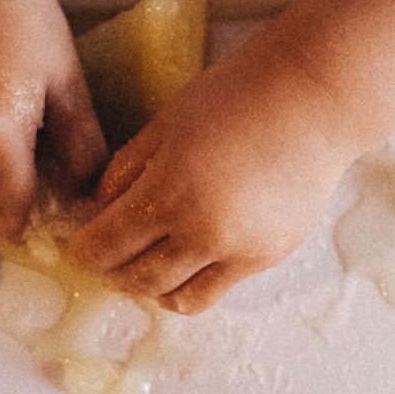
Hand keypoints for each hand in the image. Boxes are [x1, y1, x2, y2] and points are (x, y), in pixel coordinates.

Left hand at [61, 46, 367, 313]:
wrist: (314, 100)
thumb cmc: (237, 96)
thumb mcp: (165, 123)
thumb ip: (126, 170)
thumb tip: (101, 211)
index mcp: (168, 191)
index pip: (103, 247)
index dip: (83, 249)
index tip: (80, 243)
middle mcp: (201, 231)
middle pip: (134, 279)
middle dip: (112, 270)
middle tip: (108, 254)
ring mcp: (238, 250)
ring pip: (174, 297)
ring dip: (151, 285)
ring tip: (148, 261)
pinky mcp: (267, 257)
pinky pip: (215, 290)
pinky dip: (191, 282)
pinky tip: (187, 257)